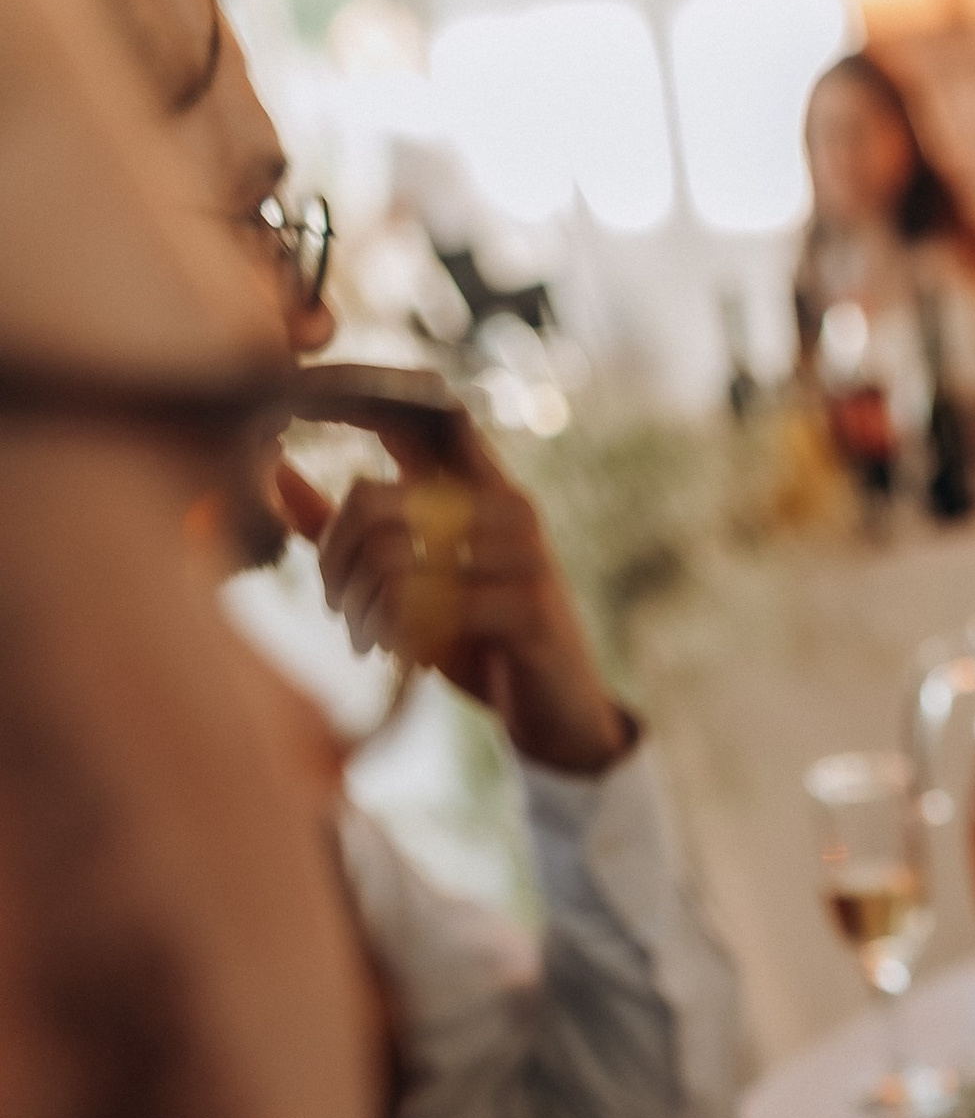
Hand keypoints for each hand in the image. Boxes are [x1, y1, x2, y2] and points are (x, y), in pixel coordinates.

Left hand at [276, 410, 631, 776]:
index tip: (294, 405)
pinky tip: (398, 656)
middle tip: (334, 604)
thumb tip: (271, 469)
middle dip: (332, 558)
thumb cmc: (478, 643)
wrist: (561, 719)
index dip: (356, 398)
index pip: (421, 411)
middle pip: (370, 499)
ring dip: (359, 611)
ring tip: (366, 639)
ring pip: (388, 558)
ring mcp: (523, 554)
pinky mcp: (527, 607)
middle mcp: (508, 506)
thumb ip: (347, 528)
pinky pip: (423, 608)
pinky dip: (393, 636)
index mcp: (483, 486)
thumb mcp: (410, 582)